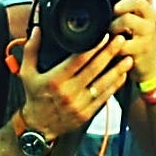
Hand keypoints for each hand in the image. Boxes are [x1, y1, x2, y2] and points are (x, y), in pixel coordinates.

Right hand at [17, 26, 132, 138]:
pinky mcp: (87, 113)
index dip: (93, 47)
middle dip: (109, 53)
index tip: (104, 36)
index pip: (78, 60)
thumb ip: (31, 50)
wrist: (39, 125)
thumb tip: (37, 30)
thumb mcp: (27, 73)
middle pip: (94, 69)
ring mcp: (79, 103)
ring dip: (117, 70)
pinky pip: (105, 97)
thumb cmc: (35, 96)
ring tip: (128, 58)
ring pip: (103, 84)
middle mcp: (69, 92)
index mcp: (55, 80)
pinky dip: (115, 86)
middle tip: (120, 40)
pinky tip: (122, 76)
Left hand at [108, 0, 155, 83]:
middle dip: (120, 5)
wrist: (148, 67)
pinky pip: (122, 42)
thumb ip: (124, 7)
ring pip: (127, 19)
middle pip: (138, 1)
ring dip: (113, 25)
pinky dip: (112, 44)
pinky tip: (111, 46)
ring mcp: (148, 33)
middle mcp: (151, 18)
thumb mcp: (134, 21)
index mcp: (147, 8)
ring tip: (110, 33)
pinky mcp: (142, 49)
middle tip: (113, 13)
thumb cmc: (136, 41)